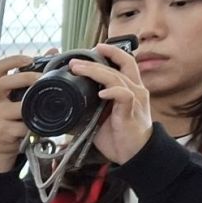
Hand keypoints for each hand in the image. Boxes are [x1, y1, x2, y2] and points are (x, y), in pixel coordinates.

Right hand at [0, 53, 40, 173]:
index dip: (13, 60)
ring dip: (34, 106)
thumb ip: (33, 75)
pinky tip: (41, 124)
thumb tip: (53, 52)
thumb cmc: (13, 116)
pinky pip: (22, 127)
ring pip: (17, 107)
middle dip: (26, 78)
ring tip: (46, 105)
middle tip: (42, 79)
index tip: (29, 60)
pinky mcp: (2, 132)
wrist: (2, 145)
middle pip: (4, 83)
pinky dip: (34, 125)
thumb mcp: (18, 96)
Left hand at [70, 43, 152, 165]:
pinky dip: (112, 92)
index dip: (112, 53)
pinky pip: (124, 96)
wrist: (134, 154)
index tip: (96, 48)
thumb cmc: (119, 137)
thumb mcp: (100, 119)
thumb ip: (88, 110)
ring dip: (96, 72)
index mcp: (130, 89)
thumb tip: (65, 110)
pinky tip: (101, 93)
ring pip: (117, 78)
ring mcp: (135, 99)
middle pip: (119, 66)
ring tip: (79, 69)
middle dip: (96, 61)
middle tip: (75, 61)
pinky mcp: (131, 112)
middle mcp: (135, 90)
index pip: (125, 63)